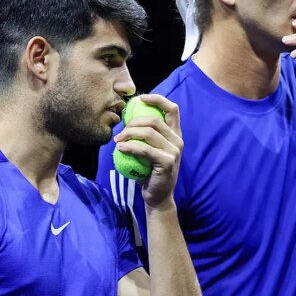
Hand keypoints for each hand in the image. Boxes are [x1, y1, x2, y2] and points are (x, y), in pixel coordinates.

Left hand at [113, 94, 182, 209]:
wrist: (158, 197)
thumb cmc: (150, 172)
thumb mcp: (150, 151)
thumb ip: (146, 136)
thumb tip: (128, 119)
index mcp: (175, 135)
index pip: (173, 109)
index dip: (158, 99)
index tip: (142, 98)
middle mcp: (178, 141)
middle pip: (155, 120)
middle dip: (134, 122)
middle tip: (121, 130)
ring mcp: (174, 151)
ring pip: (149, 133)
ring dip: (129, 134)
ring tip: (117, 140)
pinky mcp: (167, 162)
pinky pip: (144, 149)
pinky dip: (130, 147)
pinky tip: (120, 148)